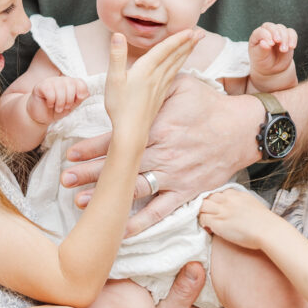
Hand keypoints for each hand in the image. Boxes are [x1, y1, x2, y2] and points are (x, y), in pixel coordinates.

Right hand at [28, 76, 89, 124]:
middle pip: (71, 84)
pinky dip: (51, 101)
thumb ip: (79, 100)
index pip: (80, 82)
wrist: (41, 116)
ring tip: (57, 108)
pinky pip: (50, 91)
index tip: (77, 100)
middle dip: (69, 100)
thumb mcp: (70, 107)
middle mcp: (61, 80)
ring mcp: (50, 81)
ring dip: (60, 103)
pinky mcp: (40, 86)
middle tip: (65, 107)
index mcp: (70, 84)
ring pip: (60, 88)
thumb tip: (87, 93)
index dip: (81, 91)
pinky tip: (49, 104)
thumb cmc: (55, 110)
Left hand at [64, 78, 266, 234]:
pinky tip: (119, 231)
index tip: (72, 153)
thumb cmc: (209, 104)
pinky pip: (161, 212)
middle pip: (122, 165)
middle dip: (91, 173)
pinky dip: (140, 223)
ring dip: (108, 196)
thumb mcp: (182, 84)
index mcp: (158, 126)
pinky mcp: (187, 192)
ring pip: (135, 189)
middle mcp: (164, 152)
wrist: (242, 130)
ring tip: (81, 202)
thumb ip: (153, 84)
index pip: (120, 138)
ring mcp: (175, 175)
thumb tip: (127, 76)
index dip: (94, 147)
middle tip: (65, 179)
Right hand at [103, 30, 198, 142]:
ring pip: (176, 65)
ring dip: (186, 52)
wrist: (131, 132)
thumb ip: (117, 56)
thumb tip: (117, 35)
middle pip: (175, 56)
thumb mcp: (113, 79)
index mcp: (145, 70)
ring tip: (194, 44)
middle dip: (187, 43)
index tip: (189, 30)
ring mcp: (160, 86)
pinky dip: (179, 65)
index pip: (164, 50)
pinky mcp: (160, 95)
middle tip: (200, 33)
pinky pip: (173, 75)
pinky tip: (180, 65)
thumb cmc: (120, 107)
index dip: (177, 38)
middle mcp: (156, 76)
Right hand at [148, 262, 244, 307]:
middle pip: (240, 305)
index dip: (251, 293)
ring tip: (233, 262)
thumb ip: (185, 290)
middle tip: (244, 262)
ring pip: (228, 300)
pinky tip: (216, 268)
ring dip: (228, 282)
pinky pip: (217, 297)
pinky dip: (217, 283)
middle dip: (242, 285)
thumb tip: (198, 266)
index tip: (249, 272)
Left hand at [199, 189, 276, 249]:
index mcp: (236, 194)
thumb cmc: (264, 221)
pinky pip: (203, 218)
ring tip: (205, 219)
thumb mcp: (252, 203)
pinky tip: (207, 228)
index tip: (215, 207)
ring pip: (201, 205)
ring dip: (201, 212)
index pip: (218, 192)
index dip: (215, 200)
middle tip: (207, 213)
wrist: (268, 230)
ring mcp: (221, 210)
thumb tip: (238, 209)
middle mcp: (227, 200)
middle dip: (205, 204)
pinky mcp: (218, 222)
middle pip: (208, 197)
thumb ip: (242, 202)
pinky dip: (202, 222)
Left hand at [248, 22, 296, 77]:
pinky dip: (293, 38)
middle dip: (276, 33)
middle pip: (272, 27)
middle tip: (279, 42)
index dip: (266, 36)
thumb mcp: (259, 57)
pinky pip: (291, 33)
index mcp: (257, 36)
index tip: (270, 44)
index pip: (261, 31)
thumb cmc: (262, 61)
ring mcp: (277, 33)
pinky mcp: (287, 36)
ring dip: (285, 38)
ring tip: (284, 50)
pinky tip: (292, 46)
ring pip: (282, 29)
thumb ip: (261, 49)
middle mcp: (267, 32)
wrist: (272, 68)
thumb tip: (264, 42)